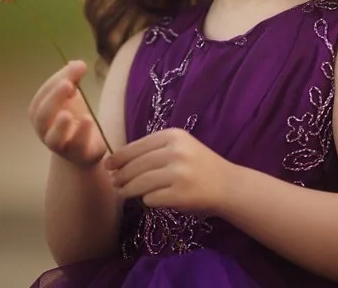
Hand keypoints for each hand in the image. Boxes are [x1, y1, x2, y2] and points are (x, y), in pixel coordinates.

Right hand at [29, 60, 106, 167]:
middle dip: (54, 99)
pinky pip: (76, 146)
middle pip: (43, 115)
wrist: (83, 149)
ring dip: (60, 125)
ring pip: (53, 138)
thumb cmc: (73, 118)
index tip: (78, 66)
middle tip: (68, 84)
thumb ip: (73, 79)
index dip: (56, 80)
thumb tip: (77, 63)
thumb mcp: (72, 96)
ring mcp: (59, 144)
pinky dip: (81, 133)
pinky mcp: (77, 154)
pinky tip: (88, 119)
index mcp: (39, 112)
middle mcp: (44, 130)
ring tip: (67, 113)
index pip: (43, 94)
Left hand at [105, 128, 234, 214]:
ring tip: (122, 193)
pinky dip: (147, 200)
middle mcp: (176, 152)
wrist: (228, 186)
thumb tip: (117, 161)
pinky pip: (151, 198)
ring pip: (140, 182)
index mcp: (174, 136)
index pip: (138, 146)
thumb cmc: (200, 166)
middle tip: (113, 182)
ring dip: (127, 190)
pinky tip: (148, 200)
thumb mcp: (180, 147)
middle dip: (121, 175)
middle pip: (136, 165)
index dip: (120, 157)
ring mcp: (179, 174)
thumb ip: (155, 150)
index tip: (109, 165)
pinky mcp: (180, 195)